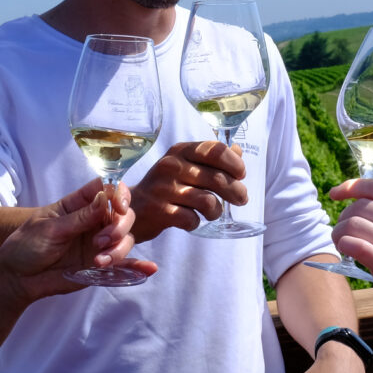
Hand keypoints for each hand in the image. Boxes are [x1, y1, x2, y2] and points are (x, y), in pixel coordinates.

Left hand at [0, 178, 153, 302]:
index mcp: (78, 204)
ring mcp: (98, 243)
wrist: (17, 278)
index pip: (106, 189)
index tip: (118, 207)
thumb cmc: (26, 246)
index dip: (118, 193)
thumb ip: (80, 217)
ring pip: (125, 239)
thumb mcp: (50, 228)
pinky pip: (123, 264)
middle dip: (118, 227)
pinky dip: (137, 266)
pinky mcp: (100, 265)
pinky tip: (149, 269)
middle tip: (101, 241)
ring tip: (98, 262)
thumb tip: (106, 197)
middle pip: (122, 214)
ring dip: (119, 249)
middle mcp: (92, 221)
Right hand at [130, 140, 248, 241]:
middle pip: (216, 178)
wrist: (131, 208)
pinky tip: (192, 220)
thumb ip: (211, 157)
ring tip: (213, 212)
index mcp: (180, 150)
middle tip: (241, 199)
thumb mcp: (185, 165)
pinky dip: (196, 222)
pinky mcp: (159, 211)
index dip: (234, 163)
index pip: (214, 150)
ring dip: (216, 210)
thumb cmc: (165, 186)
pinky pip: (192, 219)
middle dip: (235, 191)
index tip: (241, 174)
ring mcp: (164, 189)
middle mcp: (171, 166)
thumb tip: (237, 150)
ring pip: (208, 201)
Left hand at [328, 177, 372, 334]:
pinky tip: (345, 251)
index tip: (336, 193)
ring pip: (353, 224)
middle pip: (361, 206)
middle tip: (342, 231)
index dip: (351, 186)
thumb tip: (361, 208)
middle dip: (343, 216)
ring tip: (342, 243)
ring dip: (339, 233)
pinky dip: (344, 245)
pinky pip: (355, 246)